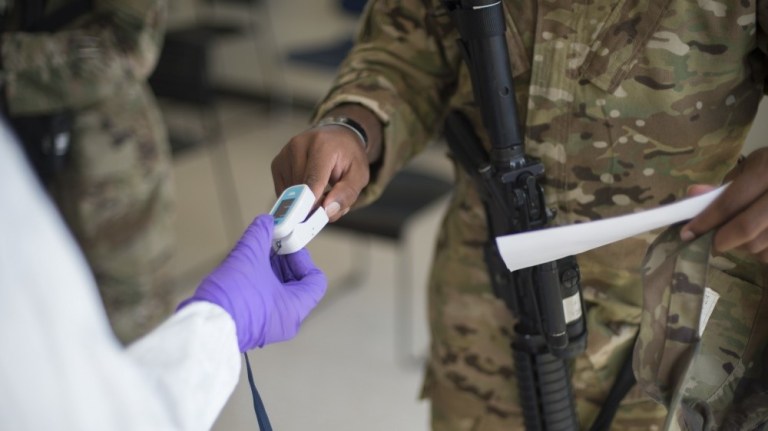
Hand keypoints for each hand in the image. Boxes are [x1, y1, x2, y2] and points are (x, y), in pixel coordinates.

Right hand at [178, 215, 326, 350]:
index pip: (315, 280)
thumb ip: (260, 234)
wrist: (204, 324)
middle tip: (271, 245)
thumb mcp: (249, 256)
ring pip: (280, 292)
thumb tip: (266, 222)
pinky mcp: (251, 325)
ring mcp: (268, 325)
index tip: (287, 244)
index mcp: (294, 309)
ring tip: (256, 254)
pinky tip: (245, 269)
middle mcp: (285, 321)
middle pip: (297, 284)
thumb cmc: (230, 299)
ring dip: (270, 270)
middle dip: (284, 260)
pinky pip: (265, 300)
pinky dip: (260, 283)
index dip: (302, 257)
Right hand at [270, 104, 381, 221]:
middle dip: (315, 205)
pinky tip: (310, 189)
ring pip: (291, 194)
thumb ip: (347, 193)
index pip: (313, 180)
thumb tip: (327, 211)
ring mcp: (284, 153)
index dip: (312, 204)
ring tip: (323, 192)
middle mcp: (298, 145)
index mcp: (322, 145)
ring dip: (306, 202)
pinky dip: (297, 198)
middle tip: (330, 204)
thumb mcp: (359, 174)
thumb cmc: (349, 156)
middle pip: (300, 190)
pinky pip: (284, 192)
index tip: (314, 222)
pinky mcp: (277, 163)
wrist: (336, 136)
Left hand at [680, 147, 767, 260]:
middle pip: (746, 228)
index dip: (705, 222)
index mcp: (766, 170)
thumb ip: (722, 187)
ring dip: (743, 246)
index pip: (730, 202)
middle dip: (722, 239)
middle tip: (712, 243)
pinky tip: (762, 237)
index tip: (687, 234)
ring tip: (742, 234)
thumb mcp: (749, 168)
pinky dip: (761, 252)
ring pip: (759, 246)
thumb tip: (692, 195)